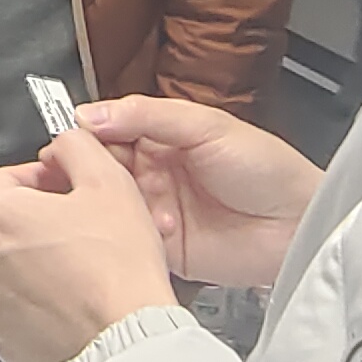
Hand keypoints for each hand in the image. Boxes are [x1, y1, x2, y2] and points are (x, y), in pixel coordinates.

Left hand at [0, 131, 181, 361]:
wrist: (125, 342)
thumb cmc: (118, 271)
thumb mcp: (108, 181)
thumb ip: (77, 146)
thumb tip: (65, 141)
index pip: (6, 178)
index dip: (43, 178)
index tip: (66, 188)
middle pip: (7, 223)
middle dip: (41, 220)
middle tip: (84, 229)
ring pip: (11, 266)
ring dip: (39, 261)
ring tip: (84, 268)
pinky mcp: (1, 338)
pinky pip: (16, 306)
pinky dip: (39, 300)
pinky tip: (74, 299)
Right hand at [70, 95, 323, 292]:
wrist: (299, 224)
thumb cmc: (265, 167)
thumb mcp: (207, 126)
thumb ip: (148, 116)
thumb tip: (89, 113)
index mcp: (160, 137)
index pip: (107, 131)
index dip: (83, 136)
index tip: (62, 143)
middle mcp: (152, 173)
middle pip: (101, 170)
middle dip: (84, 173)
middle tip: (70, 177)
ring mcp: (154, 211)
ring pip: (109, 206)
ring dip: (107, 205)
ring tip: (108, 204)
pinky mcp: (162, 248)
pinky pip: (130, 240)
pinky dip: (131, 235)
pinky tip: (153, 227)